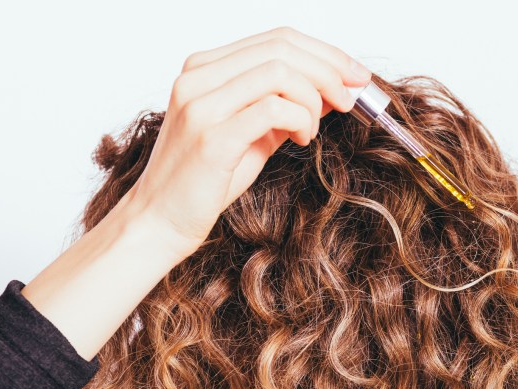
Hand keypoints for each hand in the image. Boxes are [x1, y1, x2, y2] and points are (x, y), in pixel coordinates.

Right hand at [125, 25, 371, 257]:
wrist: (162, 220)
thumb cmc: (206, 180)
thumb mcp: (252, 134)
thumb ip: (283, 108)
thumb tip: (330, 91)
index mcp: (205, 68)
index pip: (276, 39)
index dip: (324, 53)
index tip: (355, 75)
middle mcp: (198, 77)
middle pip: (281, 47)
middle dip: (330, 70)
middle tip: (351, 98)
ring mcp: (201, 104)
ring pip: (279, 72)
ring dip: (314, 98)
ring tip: (314, 129)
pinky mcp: (212, 136)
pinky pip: (273, 109)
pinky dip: (300, 120)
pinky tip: (301, 140)